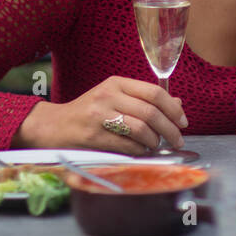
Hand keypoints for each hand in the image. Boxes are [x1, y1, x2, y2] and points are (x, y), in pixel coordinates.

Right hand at [13, 76, 187, 153]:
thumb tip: (177, 104)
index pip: (154, 92)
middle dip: (170, 129)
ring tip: (156, 146)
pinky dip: (140, 151)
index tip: (182, 121)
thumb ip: (144, 100)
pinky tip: (141, 152)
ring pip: (141, 129)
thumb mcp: (115, 98)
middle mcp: (108, 96)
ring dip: (154, 141)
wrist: (53, 127)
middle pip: (151, 112)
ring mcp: (99, 116)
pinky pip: (127, 145)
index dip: (173, 108)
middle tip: (177, 140)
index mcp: (115, 84)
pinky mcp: (93, 136)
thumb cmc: (88, 113)